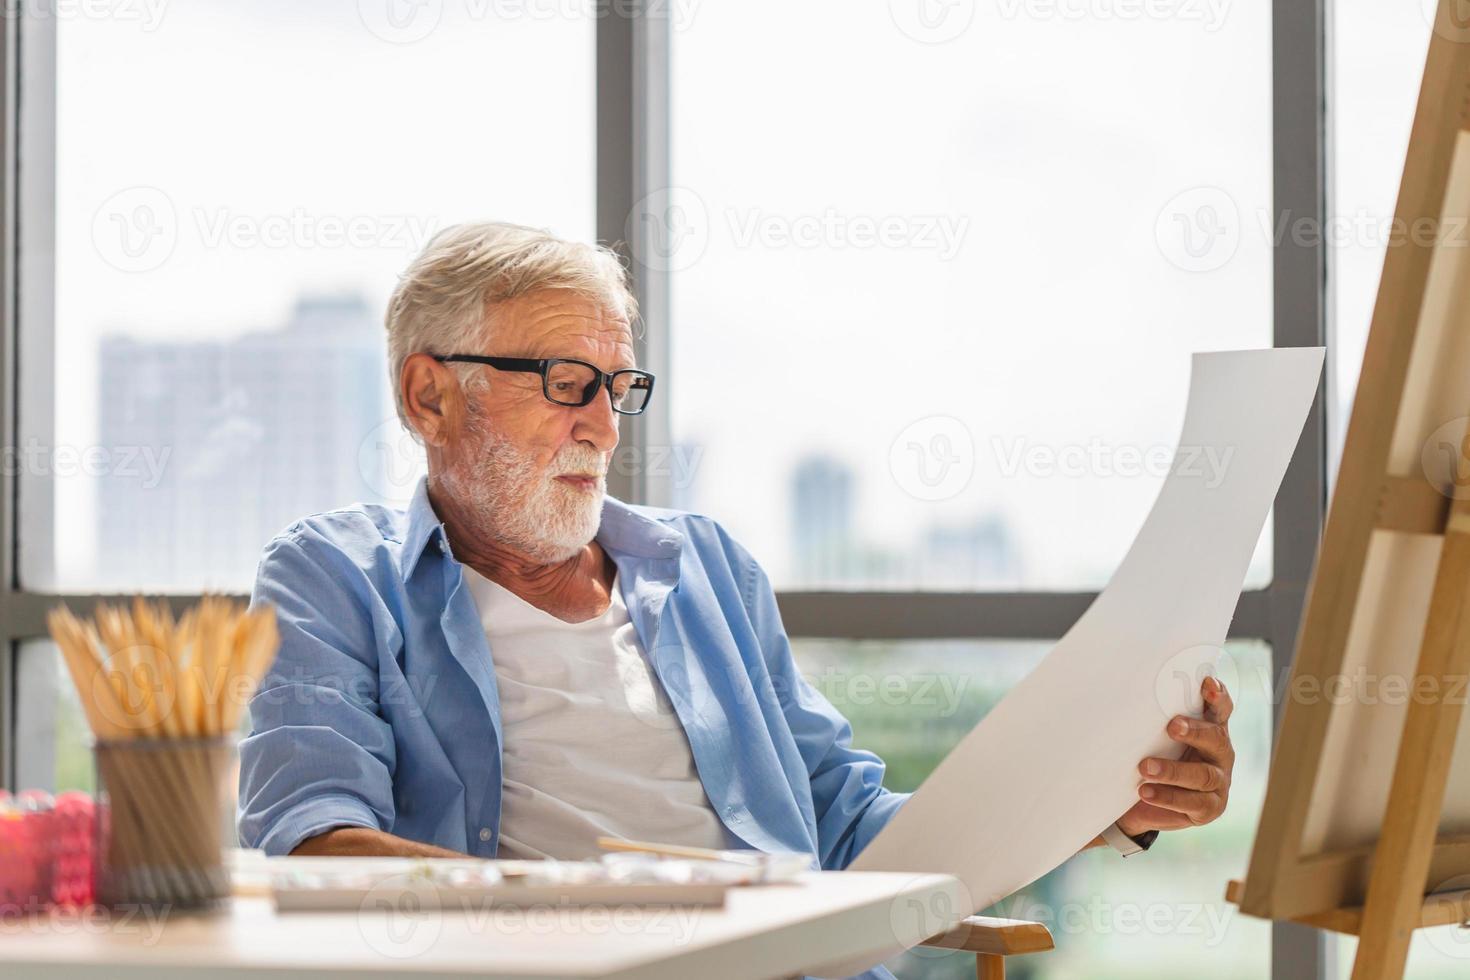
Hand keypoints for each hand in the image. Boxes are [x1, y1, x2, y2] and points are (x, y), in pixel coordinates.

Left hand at [1118, 676, 1233, 836]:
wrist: (1144, 801)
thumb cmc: (1153, 756)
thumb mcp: (1154, 736)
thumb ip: (1154, 719)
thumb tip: (1124, 693)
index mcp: (1210, 729)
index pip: (1221, 710)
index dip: (1218, 697)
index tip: (1207, 684)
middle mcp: (1220, 753)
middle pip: (1217, 739)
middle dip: (1196, 731)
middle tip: (1172, 726)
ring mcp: (1220, 782)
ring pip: (1203, 774)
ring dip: (1173, 770)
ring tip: (1144, 767)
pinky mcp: (1211, 808)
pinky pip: (1193, 802)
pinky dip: (1167, 796)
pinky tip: (1146, 792)